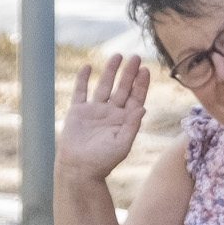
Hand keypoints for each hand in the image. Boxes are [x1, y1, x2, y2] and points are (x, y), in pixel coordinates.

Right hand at [58, 57, 149, 183]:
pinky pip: (81, 92)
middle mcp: (111, 113)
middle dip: (129, 73)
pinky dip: (83, 79)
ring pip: (104, 86)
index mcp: (124, 120)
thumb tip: (143, 106)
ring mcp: (94, 110)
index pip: (135, 98)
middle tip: (136, 57)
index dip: (141, 84)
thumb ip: (132, 125)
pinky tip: (88, 67)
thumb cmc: (103, 161)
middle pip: (122, 88)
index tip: (146, 70)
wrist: (78, 168)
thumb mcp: (122, 144)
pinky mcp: (78, 111)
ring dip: (110, 71)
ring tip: (117, 56)